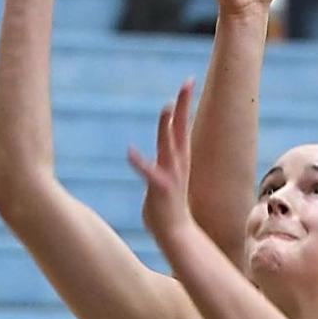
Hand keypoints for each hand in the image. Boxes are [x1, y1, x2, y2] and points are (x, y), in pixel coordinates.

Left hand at [129, 81, 197, 256]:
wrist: (176, 235)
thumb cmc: (166, 212)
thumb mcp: (162, 183)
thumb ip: (154, 170)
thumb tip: (147, 166)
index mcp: (179, 160)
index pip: (182, 126)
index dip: (184, 103)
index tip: (187, 82)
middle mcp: (178, 163)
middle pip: (181, 128)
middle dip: (184, 104)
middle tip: (188, 82)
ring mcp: (171, 175)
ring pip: (169, 145)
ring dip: (167, 127)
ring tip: (166, 108)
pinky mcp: (160, 188)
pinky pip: (148, 173)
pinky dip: (139, 163)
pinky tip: (129, 152)